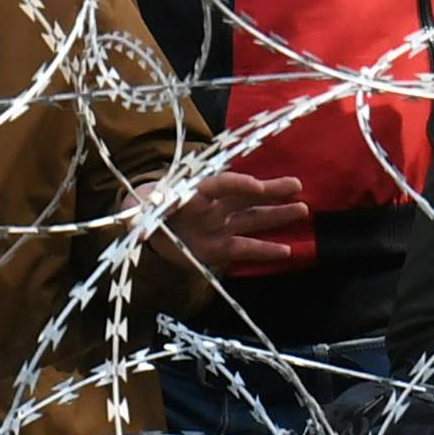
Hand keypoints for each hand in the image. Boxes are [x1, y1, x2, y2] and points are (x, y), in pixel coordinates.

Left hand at [134, 170, 308, 273]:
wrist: (144, 225)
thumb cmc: (142, 208)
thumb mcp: (136, 207)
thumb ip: (136, 212)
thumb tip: (130, 223)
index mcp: (193, 192)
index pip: (220, 184)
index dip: (238, 184)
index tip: (257, 187)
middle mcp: (212, 206)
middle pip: (244, 196)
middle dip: (270, 191)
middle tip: (296, 185)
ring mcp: (218, 226)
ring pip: (252, 218)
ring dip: (277, 214)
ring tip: (303, 210)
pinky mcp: (218, 247)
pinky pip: (245, 248)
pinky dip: (265, 249)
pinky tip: (287, 250)